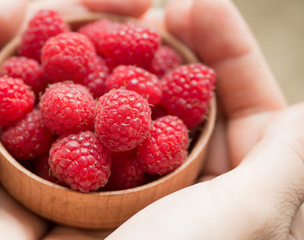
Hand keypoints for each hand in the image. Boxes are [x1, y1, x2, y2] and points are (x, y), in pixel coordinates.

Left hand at [0, 0, 150, 238]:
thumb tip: (27, 3)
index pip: (57, 40)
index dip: (96, 14)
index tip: (142, 1)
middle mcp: (25, 126)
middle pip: (87, 78)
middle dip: (128, 51)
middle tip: (167, 31)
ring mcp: (51, 167)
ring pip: (106, 121)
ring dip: (140, 97)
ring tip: (178, 71)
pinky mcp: (69, 206)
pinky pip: (113, 169)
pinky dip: (139, 144)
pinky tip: (166, 123)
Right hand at [107, 0, 303, 238]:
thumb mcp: (248, 213)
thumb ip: (290, 159)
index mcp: (243, 189)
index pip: (249, 104)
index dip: (229, 49)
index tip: (202, 5)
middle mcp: (195, 184)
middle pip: (193, 101)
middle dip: (178, 50)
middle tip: (157, 9)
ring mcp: (145, 188)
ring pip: (144, 114)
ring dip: (130, 72)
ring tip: (110, 31)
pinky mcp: (100, 195)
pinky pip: (101, 137)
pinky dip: (90, 105)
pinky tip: (73, 77)